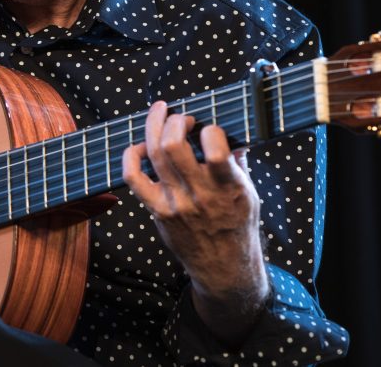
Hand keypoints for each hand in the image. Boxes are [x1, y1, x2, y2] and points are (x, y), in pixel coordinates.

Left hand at [122, 101, 268, 344]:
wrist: (223, 266)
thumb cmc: (237, 225)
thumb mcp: (249, 194)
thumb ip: (238, 164)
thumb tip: (233, 134)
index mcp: (229, 188)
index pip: (216, 150)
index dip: (210, 130)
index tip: (209, 129)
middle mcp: (200, 194)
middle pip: (174, 146)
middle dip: (175, 120)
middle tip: (181, 117)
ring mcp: (175, 202)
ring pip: (154, 154)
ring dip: (154, 126)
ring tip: (161, 114)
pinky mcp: (157, 210)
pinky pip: (133, 177)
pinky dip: (131, 156)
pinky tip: (139, 147)